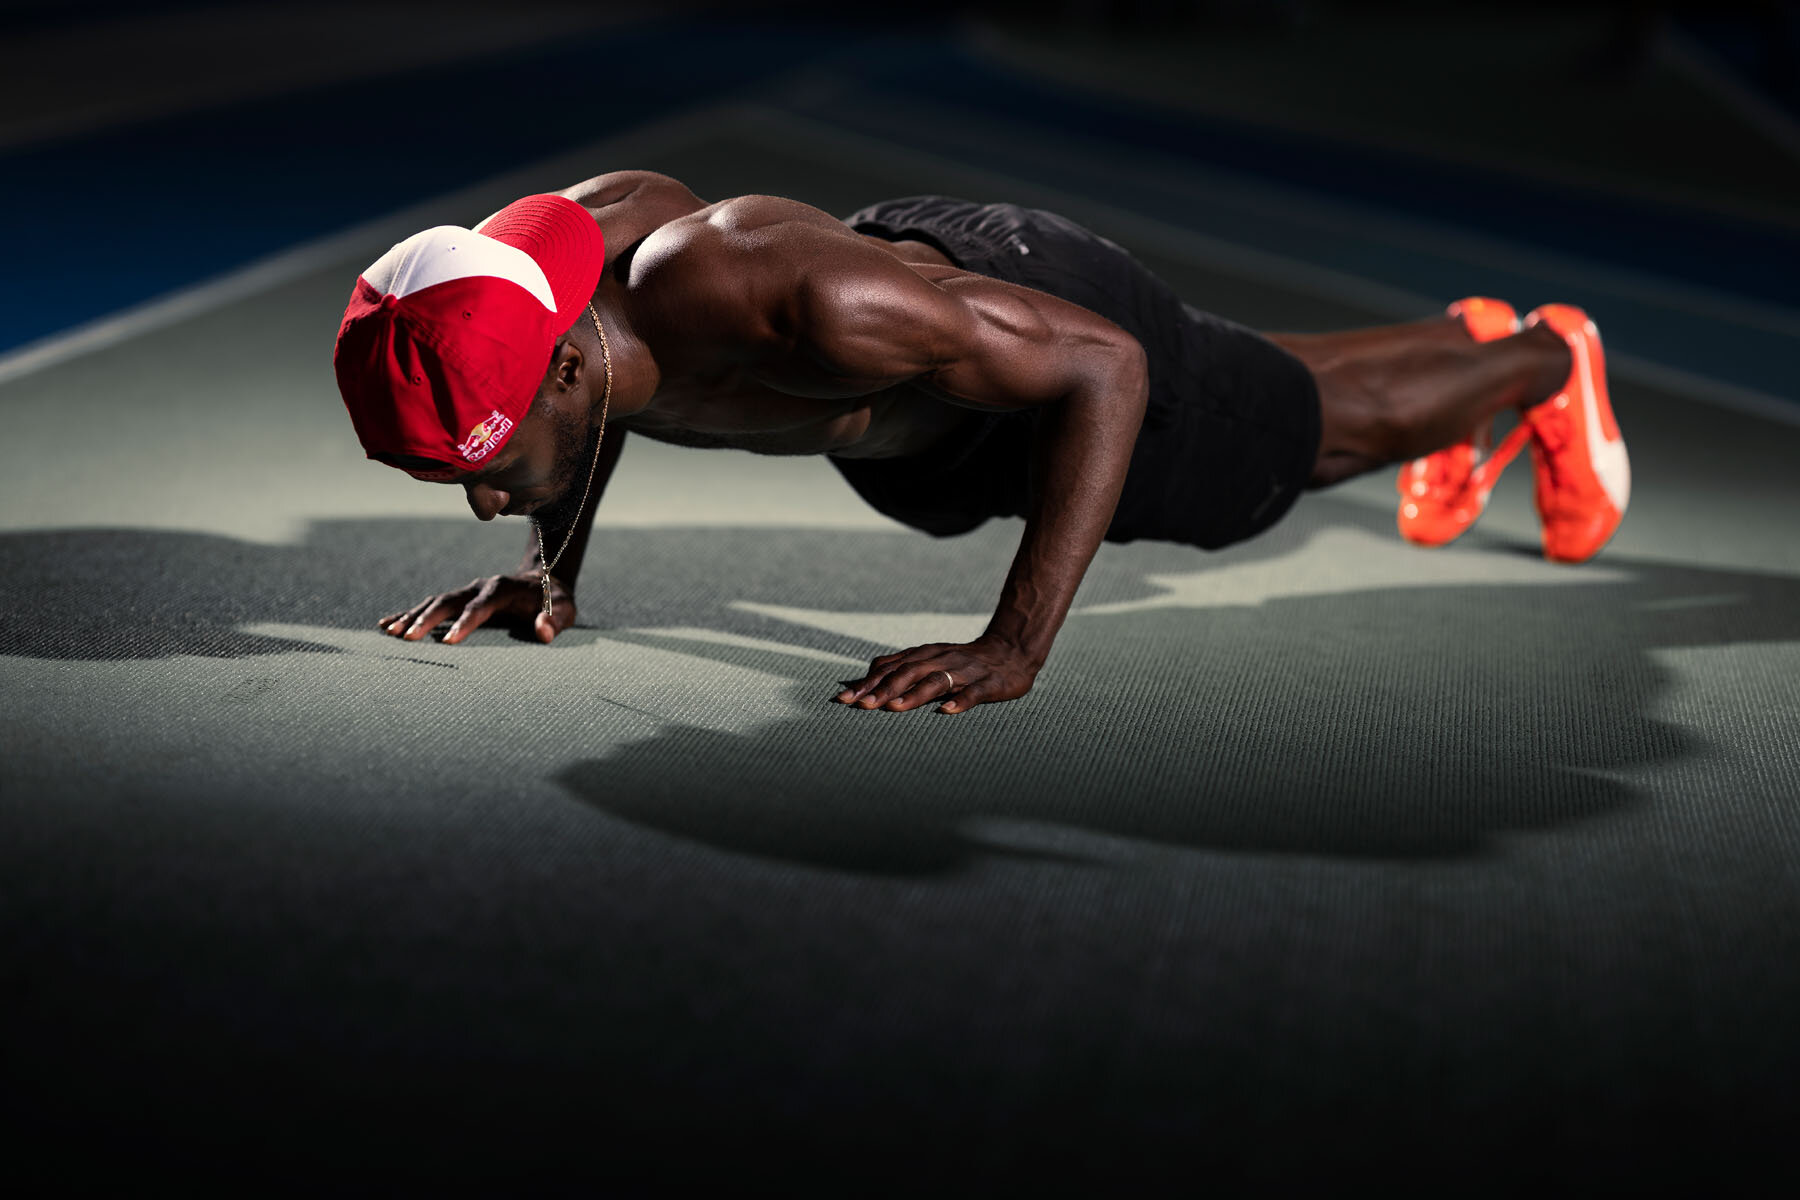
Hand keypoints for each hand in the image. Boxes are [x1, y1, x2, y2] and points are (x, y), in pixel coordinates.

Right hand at [378, 571, 575, 644]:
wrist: (546, 580)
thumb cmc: (556, 601)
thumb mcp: (564, 610)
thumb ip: (555, 620)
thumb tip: (542, 633)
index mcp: (503, 589)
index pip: (481, 606)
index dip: (465, 623)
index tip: (449, 642)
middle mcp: (480, 586)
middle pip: (449, 600)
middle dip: (427, 619)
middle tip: (407, 638)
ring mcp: (467, 590)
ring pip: (434, 601)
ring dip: (411, 616)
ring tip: (388, 632)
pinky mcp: (460, 598)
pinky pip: (431, 605)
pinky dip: (409, 613)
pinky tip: (387, 624)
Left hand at [835, 636, 1040, 714]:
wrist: (1011, 651)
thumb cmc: (963, 661)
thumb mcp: (929, 659)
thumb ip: (900, 667)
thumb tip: (864, 679)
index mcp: (925, 656)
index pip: (891, 667)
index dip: (868, 682)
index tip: (844, 698)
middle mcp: (941, 660)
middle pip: (908, 673)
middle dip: (884, 688)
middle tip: (862, 705)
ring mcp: (966, 672)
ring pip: (937, 681)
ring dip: (914, 694)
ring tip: (894, 708)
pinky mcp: (989, 683)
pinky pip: (974, 693)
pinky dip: (960, 701)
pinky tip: (946, 711)